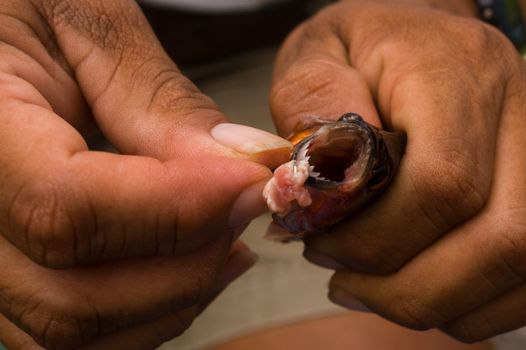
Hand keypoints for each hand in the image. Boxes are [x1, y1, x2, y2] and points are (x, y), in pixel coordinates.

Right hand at [0, 0, 289, 347]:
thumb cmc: (25, 5)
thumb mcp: (87, 24)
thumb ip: (160, 100)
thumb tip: (243, 165)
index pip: (65, 207)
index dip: (175, 210)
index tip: (252, 182)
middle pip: (73, 298)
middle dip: (186, 264)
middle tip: (246, 203)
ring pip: (75, 332)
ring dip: (174, 296)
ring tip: (229, 235)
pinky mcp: (10, 273)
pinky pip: (77, 330)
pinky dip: (149, 310)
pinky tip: (192, 263)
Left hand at [270, 0, 525, 341]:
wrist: (415, 41)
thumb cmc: (360, 52)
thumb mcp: (316, 56)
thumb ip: (311, 104)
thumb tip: (318, 176)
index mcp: (456, 71)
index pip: (443, 182)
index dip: (378, 239)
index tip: (322, 248)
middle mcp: (520, 111)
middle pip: (498, 239)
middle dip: (409, 287)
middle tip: (344, 284)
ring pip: (521, 266)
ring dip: (439, 301)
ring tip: (373, 289)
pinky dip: (470, 303)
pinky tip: (418, 287)